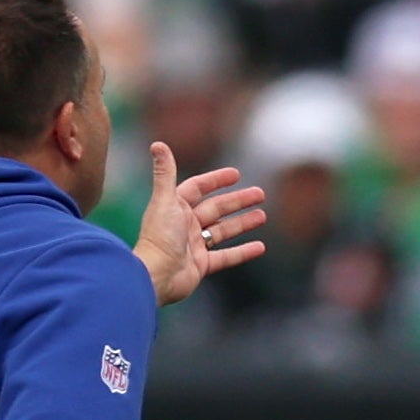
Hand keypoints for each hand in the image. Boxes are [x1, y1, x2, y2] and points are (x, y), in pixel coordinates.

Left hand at [131, 142, 267, 304]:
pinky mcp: (201, 265)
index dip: (216, 180)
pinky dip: (243, 251)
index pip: (198, 188)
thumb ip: (164, 173)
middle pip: (216, 208)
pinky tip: (260, 247)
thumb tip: (157, 144)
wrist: (156, 275)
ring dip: (243, 223)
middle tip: (260, 194)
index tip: (236, 174)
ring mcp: (194, 245)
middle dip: (238, 201)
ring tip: (263, 216)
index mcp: (175, 207)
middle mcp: (185, 225)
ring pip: (223, 231)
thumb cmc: (159, 237)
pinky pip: (226, 256)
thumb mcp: (165, 201)